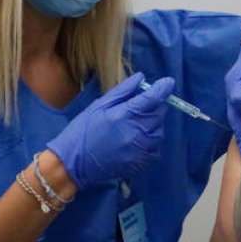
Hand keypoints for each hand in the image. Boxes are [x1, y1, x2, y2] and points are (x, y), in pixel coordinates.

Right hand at [46, 72, 173, 189]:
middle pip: (159, 114)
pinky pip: (155, 150)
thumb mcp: (98, 106)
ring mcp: (139, 150)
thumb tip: (141, 77)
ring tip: (138, 124)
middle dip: (155, 106)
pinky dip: (151, 143)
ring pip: (159, 132)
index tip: (168, 82)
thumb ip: (122, 91)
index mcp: (124, 115)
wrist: (72, 163)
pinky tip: (138, 140)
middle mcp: (136, 132)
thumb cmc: (82, 130)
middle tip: (143, 106)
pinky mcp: (138, 164)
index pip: (153, 98)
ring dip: (153, 125)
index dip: (163, 88)